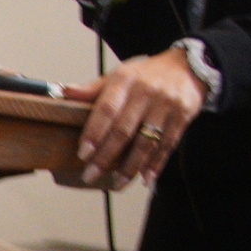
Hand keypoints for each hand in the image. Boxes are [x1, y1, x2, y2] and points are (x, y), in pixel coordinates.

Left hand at [62, 49, 206, 187]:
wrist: (187, 66)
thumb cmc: (145, 75)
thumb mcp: (119, 75)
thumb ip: (92, 89)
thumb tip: (63, 92)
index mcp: (125, 80)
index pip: (106, 109)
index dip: (94, 133)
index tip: (83, 154)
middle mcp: (146, 92)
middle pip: (123, 130)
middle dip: (106, 157)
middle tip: (91, 175)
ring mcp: (166, 105)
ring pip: (146, 141)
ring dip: (130, 166)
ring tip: (117, 184)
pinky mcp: (183, 116)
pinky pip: (167, 144)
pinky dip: (156, 164)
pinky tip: (145, 178)